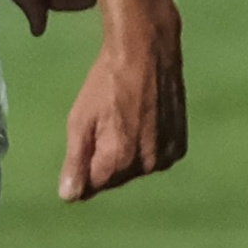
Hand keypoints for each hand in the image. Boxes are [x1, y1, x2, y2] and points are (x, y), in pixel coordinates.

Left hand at [59, 0, 185, 202]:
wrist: (148, 51)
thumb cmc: (107, 82)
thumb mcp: (80, 119)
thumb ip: (75, 162)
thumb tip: (68, 196)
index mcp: (118, 159)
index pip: (91, 186)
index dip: (82, 166)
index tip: (87, 137)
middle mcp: (146, 164)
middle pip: (114, 178)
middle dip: (103, 159)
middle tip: (105, 121)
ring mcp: (166, 156)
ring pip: (135, 169)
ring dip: (125, 153)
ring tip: (123, 117)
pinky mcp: (179, 147)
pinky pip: (155, 159)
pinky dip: (145, 147)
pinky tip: (141, 120)